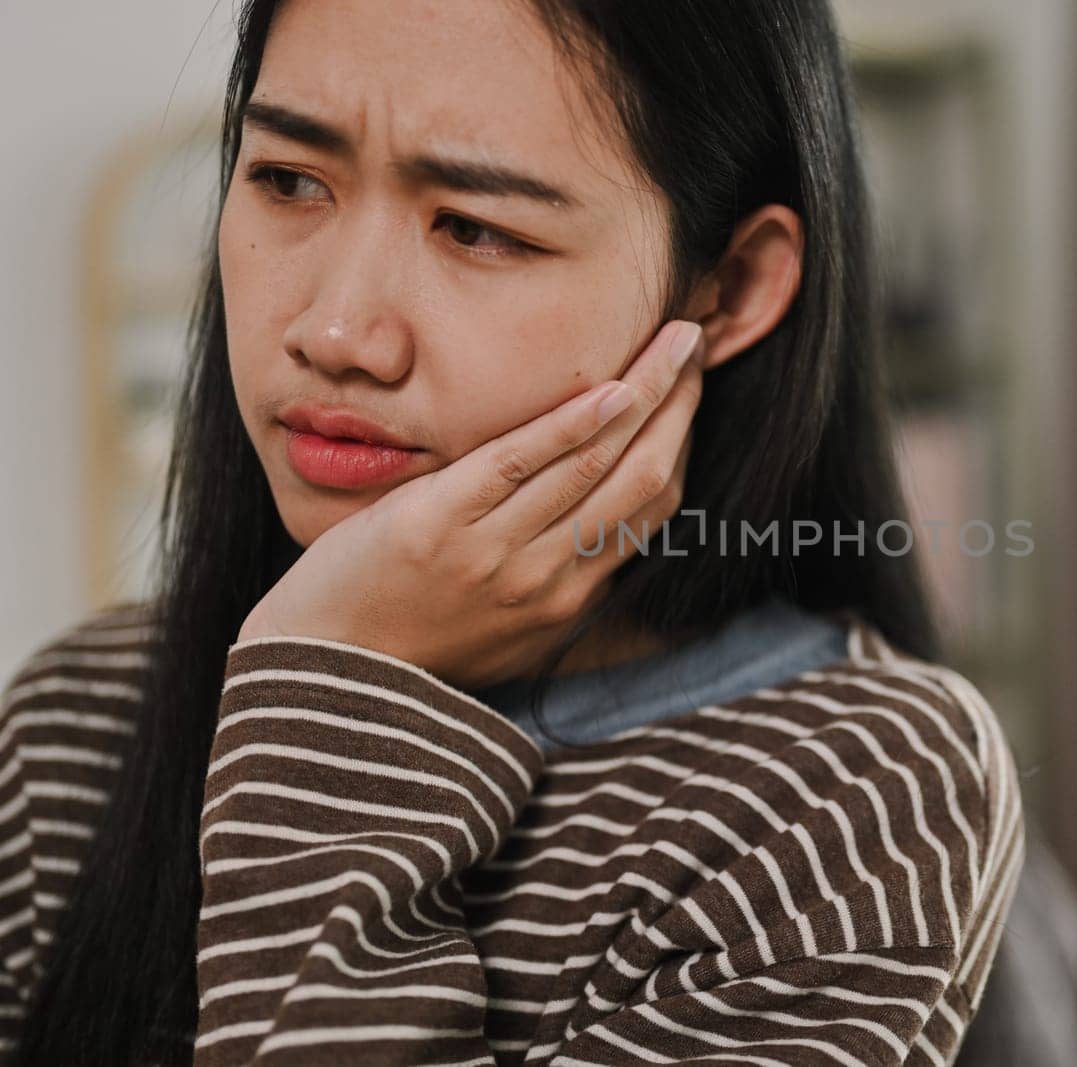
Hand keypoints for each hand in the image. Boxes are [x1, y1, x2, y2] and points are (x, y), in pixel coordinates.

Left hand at [237, 319, 706, 690]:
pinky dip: (573, 424)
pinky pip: (521, 464)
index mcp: (567, 598)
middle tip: (694, 342)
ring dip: (646, 393)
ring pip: (595, 463)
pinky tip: (612, 387)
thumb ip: (554, 580)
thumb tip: (600, 533)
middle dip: (677, 404)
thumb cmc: (411, 643)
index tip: (687, 391)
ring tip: (672, 339)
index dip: (680, 440)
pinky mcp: (440, 522)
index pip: (650, 507)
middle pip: (639, 477)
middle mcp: (546, 576)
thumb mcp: (506, 629)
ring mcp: (496, 550)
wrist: (324, 671)